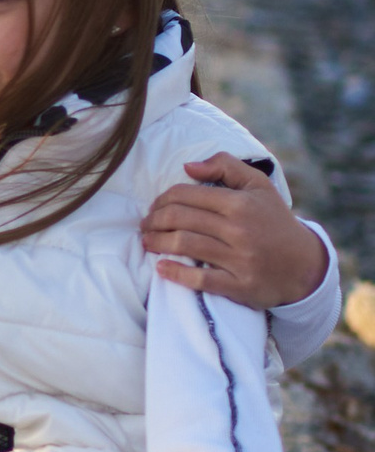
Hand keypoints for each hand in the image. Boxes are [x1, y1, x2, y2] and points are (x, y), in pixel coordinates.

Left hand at [143, 153, 327, 308]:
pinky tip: (161, 267)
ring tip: (147, 241)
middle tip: (146, 225)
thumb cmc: (274, 221)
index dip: (161, 199)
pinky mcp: (239, 285)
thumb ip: (226, 167)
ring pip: (184, 245)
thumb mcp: (259, 186)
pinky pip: (200, 280)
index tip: (155, 206)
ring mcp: (239, 259)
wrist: (305, 265)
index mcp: (240, 203)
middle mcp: (239, 230)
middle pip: (179, 219)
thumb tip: (188, 166)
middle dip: (153, 221)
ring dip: (156, 242)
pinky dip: (175, 273)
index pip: (185, 195)